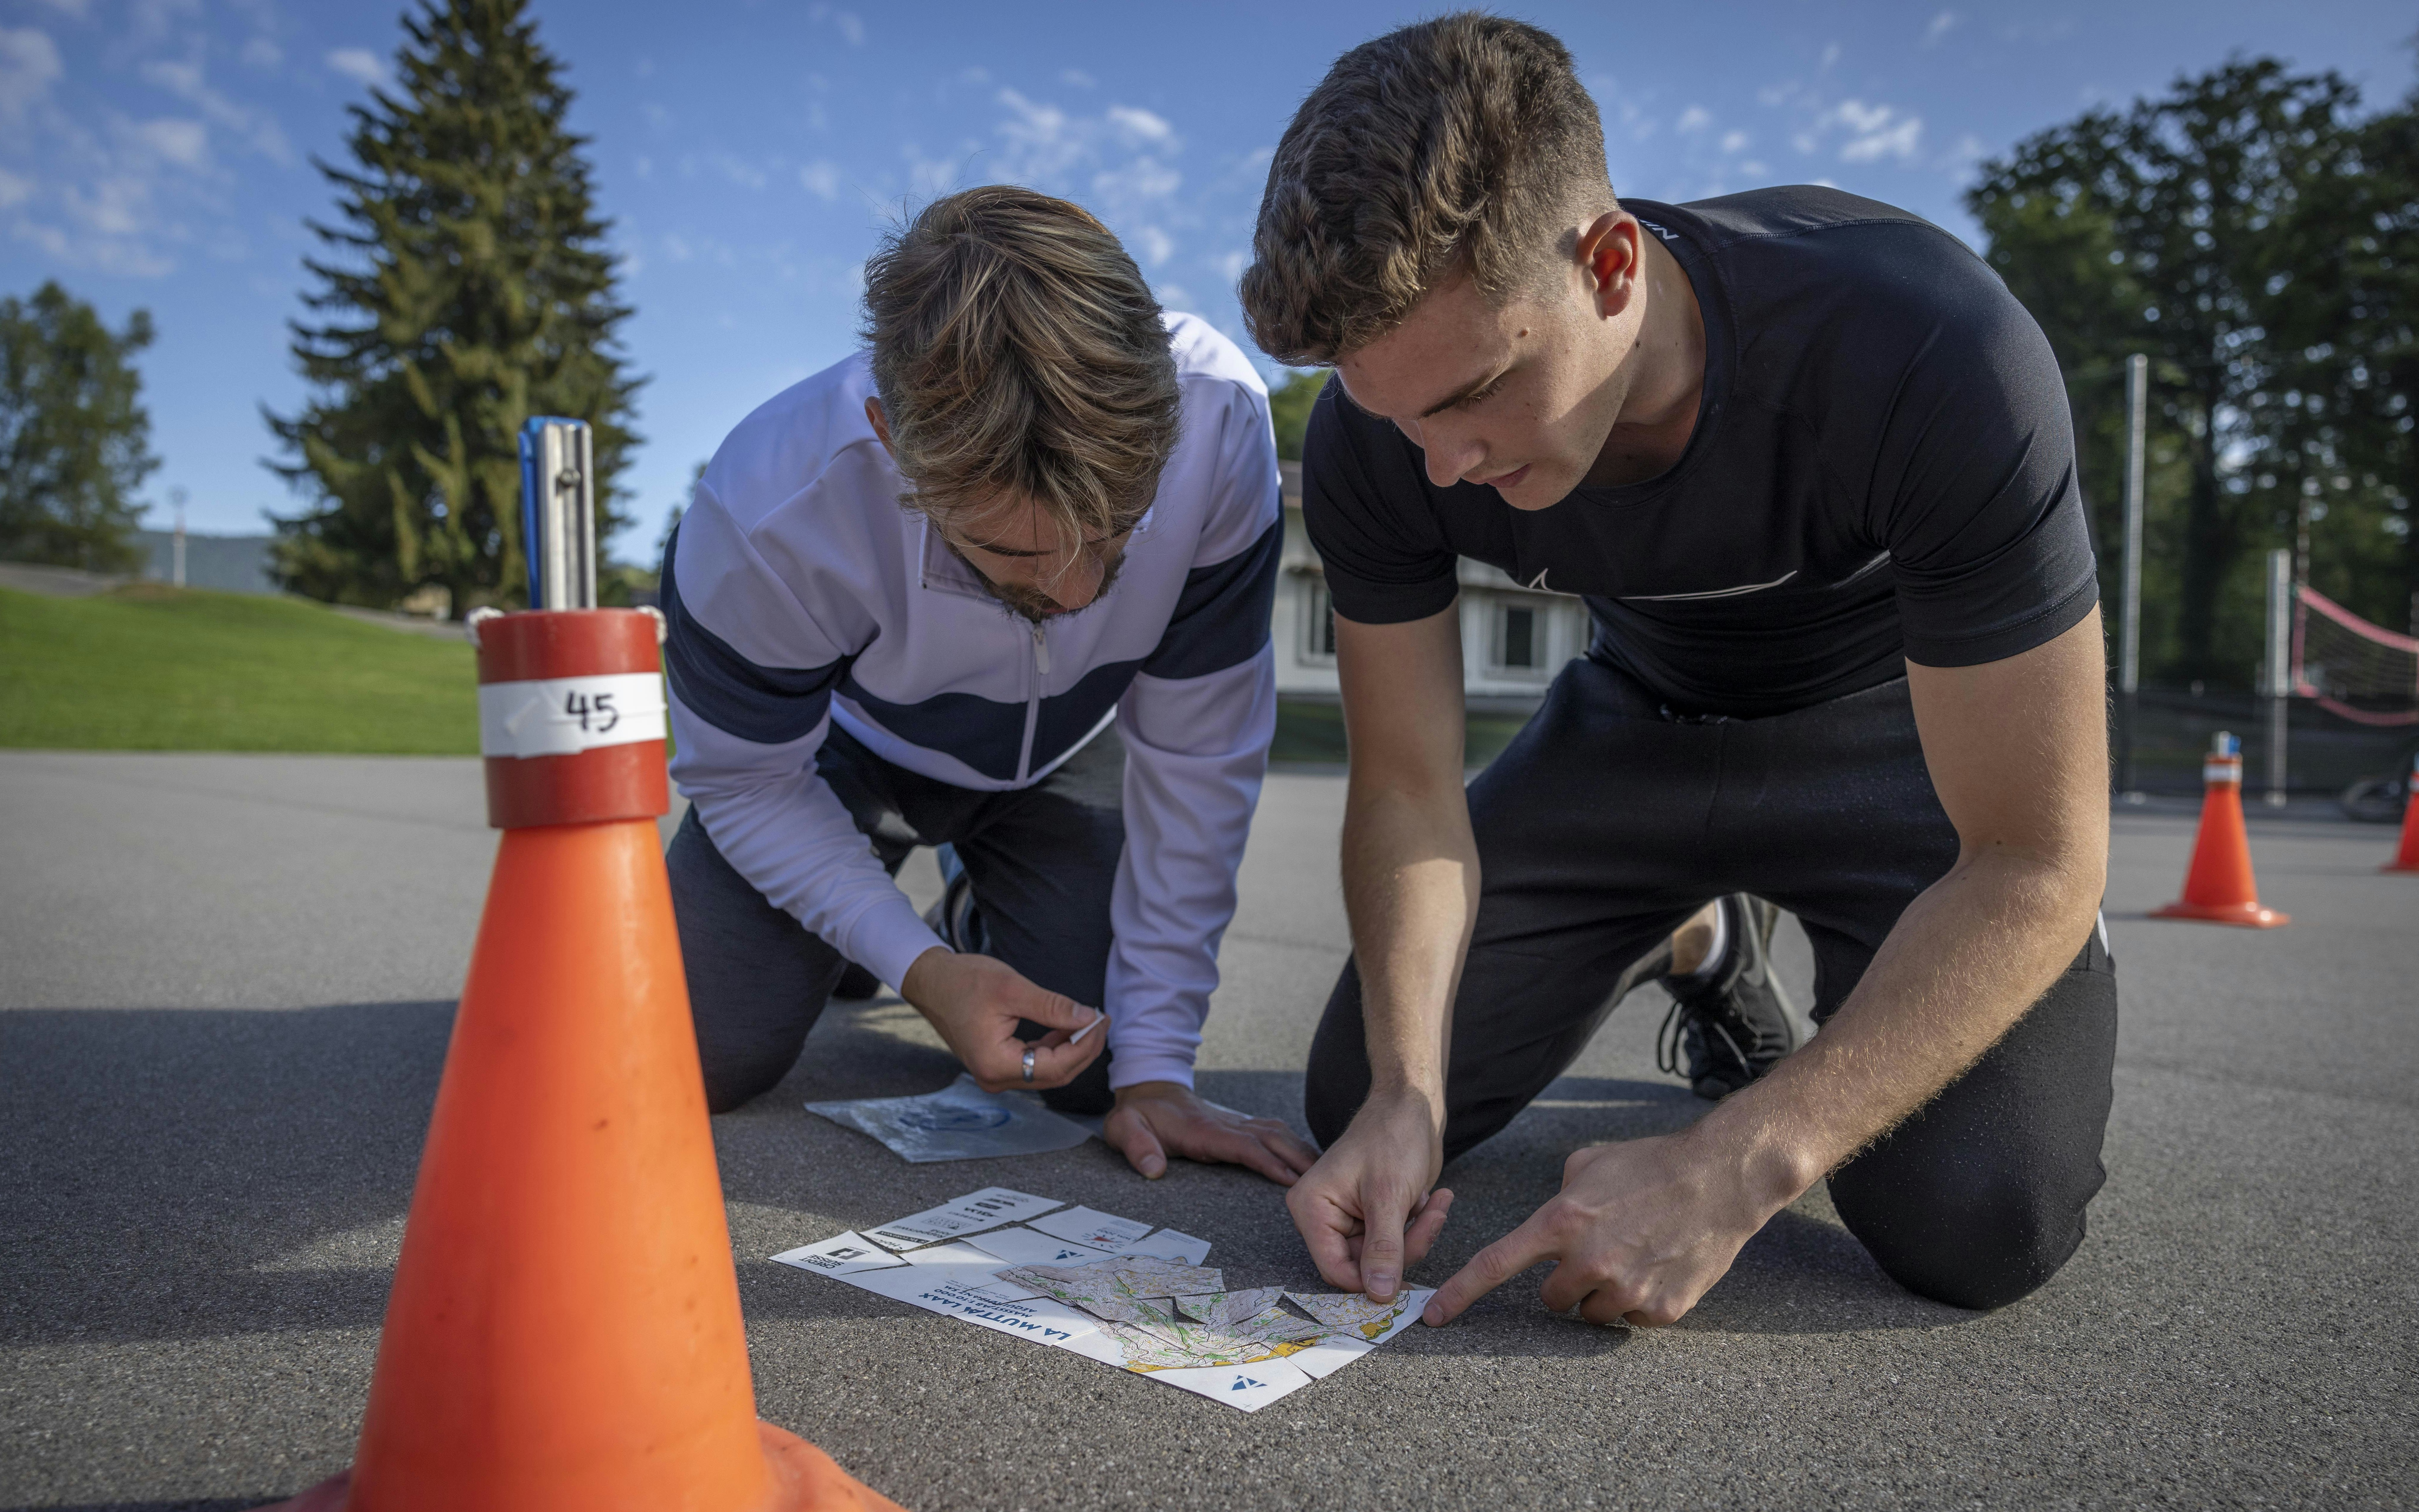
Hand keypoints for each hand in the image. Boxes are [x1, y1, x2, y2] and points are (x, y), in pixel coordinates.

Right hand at [898, 948, 1103, 1092]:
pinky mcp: (998, 1064)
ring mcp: (996, 1074)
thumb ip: (1052, 1007)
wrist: (932, 982)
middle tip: (1101, 1020)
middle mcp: (995, 1077)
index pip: (1055, 1066)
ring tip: (1090, 1020)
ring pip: (1048, 1070)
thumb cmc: (964, 981)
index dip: (1084, 1045)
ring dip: (1071, 1048)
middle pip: (1055, 1074)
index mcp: (996, 1064)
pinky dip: (1055, 1046)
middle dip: (1083, 1048)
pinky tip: (1067, 1026)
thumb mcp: (1012, 989)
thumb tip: (1088, 1018)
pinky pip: (1035, 1062)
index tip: (1101, 1020)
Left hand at [1104, 1081, 1319, 1184]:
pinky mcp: (1240, 1124)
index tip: (1292, 1179)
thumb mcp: (1124, 1128)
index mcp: (1203, 1130)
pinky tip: (1309, 1159)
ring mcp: (1236, 1122)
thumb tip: (1153, 1170)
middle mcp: (1227, 1123)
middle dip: (1299, 1158)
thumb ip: (1136, 1147)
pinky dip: (1295, 1144)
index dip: (1268, 1162)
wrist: (1148, 1090)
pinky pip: (1274, 1132)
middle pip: (1271, 1138)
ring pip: (1278, 1132)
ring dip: (1301, 1150)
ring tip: (1327, 1174)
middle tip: (1326, 1183)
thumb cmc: (1138, 1115)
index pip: (1243, 1145)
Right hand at [1284, 1085, 1455, 1302]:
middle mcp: (1324, 1217)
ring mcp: (1349, 1218)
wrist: (1412, 1106)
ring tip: (1436, 1203)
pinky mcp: (1372, 1216)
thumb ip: (1383, 1249)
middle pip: (1362, 1266)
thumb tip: (1378, 1295)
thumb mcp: (1389, 1196)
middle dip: (1404, 1248)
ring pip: (1384, 1258)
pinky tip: (1431, 1199)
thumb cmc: (1392, 1137)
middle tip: (1431, 1220)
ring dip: (1416, 1235)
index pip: (1334, 1268)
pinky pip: (1396, 1243)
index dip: (1369, 1281)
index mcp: (1312, 1208)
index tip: (1406, 1282)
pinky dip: (1418, 1227)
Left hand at [1423, 1128, 1788, 1327]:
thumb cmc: (1653, 1164)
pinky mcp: (1662, 1308)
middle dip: (1565, 1280)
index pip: (1496, 1264)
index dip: (1460, 1293)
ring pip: (1590, 1313)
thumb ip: (1560, 1195)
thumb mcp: (1591, 1163)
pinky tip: (1659, 1266)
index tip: (1433, 1317)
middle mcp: (1589, 1260)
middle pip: (1551, 1298)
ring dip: (1602, 1292)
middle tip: (1597, 1251)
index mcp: (1562, 1222)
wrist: (1721, 1177)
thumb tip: (1550, 1223)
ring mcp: (1626, 1288)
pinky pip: (1632, 1318)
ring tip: (1633, 1255)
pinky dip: (1641, 1299)